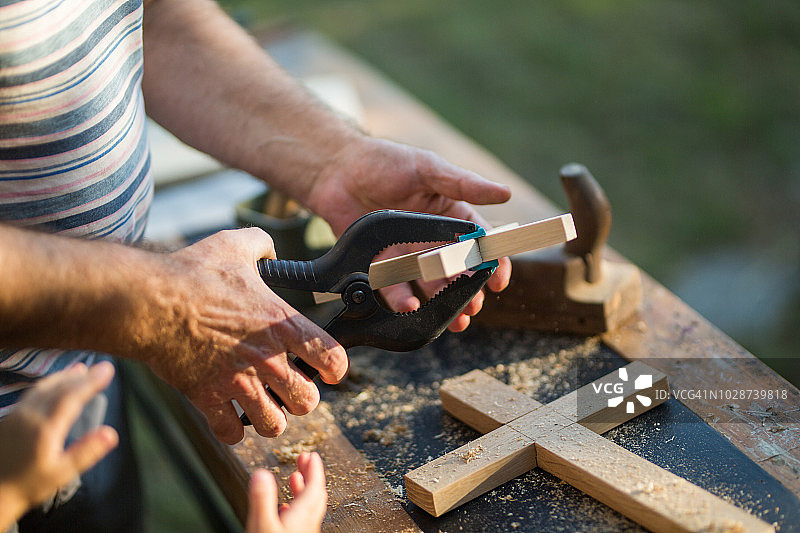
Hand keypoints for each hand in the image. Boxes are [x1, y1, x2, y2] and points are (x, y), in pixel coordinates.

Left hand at [0, 363, 118, 529]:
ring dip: (65, 376)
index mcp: (45, 428)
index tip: (108, 371)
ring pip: (44, 387)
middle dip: (83, 376)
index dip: (91, 382)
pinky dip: (49, 383)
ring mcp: (17, 415)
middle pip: (60, 388)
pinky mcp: (9, 418)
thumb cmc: (29, 485)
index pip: (72, 397)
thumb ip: (86, 452)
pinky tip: (54, 384)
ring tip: (81, 368)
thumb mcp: (62, 473)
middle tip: (103, 367)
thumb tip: (111, 433)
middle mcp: (30, 416)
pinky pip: (32, 393)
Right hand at [131, 229, 347, 442]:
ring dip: (271, 418)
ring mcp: (237, 381)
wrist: (148, 301)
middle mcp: (266, 358)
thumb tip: (268, 250)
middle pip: (307, 400)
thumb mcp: (234, 246)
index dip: (336, 367)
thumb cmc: (191, 274)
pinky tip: (230, 417)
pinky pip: (231, 432)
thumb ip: (260, 245)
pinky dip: (232, 430)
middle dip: (301, 398)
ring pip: (274, 424)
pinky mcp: (207, 397)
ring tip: (263, 407)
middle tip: (289, 389)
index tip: (329, 370)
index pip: (332, 358)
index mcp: (281, 323)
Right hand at [246, 452, 326, 532]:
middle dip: (310, 474)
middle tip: (304, 460)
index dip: (314, 468)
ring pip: (310, 506)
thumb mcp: (263, 524)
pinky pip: (303, 518)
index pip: (314, 486)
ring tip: (295, 476)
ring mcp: (305, 531)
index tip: (312, 455)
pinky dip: (297, 505)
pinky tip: (285, 507)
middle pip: (315, 493)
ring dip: (303, 488)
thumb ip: (262, 498)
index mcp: (302, 515)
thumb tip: (261, 473)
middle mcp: (308, 523)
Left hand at [306, 137, 512, 330]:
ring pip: (428, 287)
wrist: (335, 170)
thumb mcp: (428, 168)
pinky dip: (401, 300)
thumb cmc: (385, 162)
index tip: (499, 281)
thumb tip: (504, 192)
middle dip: (468, 292)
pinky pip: (392, 287)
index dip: (494, 263)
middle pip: (457, 272)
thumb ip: (464, 183)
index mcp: (451, 217)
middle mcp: (431, 240)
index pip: (480, 243)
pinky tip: (409, 308)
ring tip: (452, 320)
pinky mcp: (379, 265)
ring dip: (442, 305)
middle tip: (474, 307)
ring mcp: (405, 255)